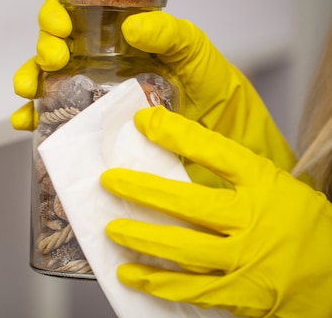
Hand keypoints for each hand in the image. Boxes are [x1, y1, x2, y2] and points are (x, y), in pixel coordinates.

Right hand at [11, 0, 302, 185]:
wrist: (224, 149)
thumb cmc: (214, 96)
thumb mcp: (197, 55)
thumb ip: (171, 33)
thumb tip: (131, 27)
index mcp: (119, 42)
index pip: (77, 17)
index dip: (58, 14)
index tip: (62, 27)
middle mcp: (100, 68)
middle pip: (53, 48)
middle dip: (43, 49)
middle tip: (55, 59)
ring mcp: (92, 100)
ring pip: (45, 83)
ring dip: (29, 81)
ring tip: (29, 91)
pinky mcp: (90, 132)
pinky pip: (51, 122)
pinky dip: (31, 120)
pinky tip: (26, 123)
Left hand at [101, 106, 331, 317]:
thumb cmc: (304, 227)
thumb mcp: (276, 187)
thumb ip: (235, 175)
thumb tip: (182, 150)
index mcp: (264, 184)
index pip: (216, 150)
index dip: (177, 134)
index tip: (145, 121)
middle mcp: (253, 220)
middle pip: (187, 201)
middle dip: (142, 190)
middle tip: (109, 181)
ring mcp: (245, 259)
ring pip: (182, 247)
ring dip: (141, 238)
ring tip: (112, 229)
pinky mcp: (240, 293)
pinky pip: (189, 289)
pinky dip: (156, 282)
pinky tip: (130, 273)